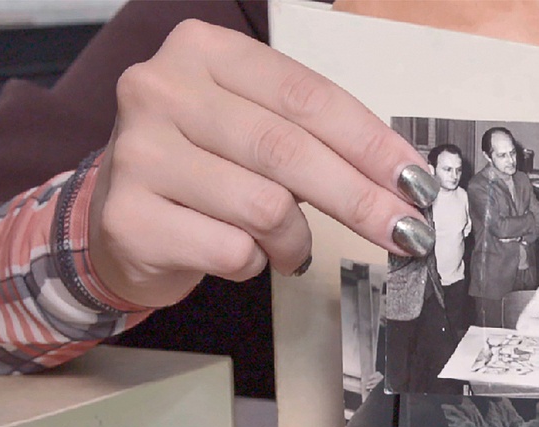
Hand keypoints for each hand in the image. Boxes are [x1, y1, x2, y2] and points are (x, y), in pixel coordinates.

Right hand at [88, 20, 435, 308]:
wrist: (122, 220)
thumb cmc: (206, 169)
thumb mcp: (255, 128)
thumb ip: (316, 138)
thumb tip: (402, 180)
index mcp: (204, 51)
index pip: (307, 96)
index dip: (371, 143)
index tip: (415, 181)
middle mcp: (162, 90)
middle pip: (289, 150)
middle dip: (361, 199)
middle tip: (406, 232)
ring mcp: (139, 152)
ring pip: (265, 206)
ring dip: (297, 241)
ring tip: (292, 248)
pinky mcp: (130, 216)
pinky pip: (232, 250)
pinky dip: (256, 263)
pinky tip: (244, 254)